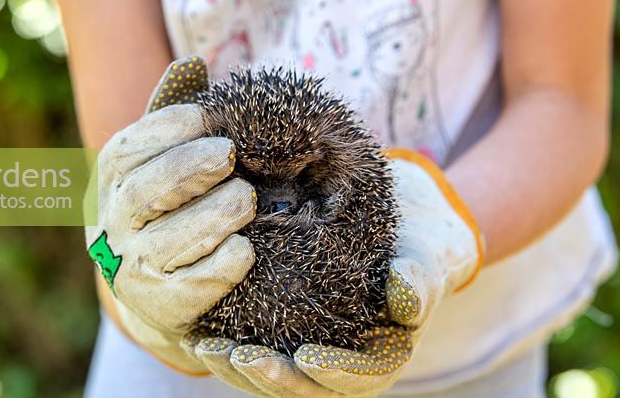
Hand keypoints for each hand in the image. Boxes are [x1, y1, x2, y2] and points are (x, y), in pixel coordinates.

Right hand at [85, 56, 256, 372]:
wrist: (159, 289)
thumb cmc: (170, 207)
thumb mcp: (162, 159)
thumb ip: (173, 115)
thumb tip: (191, 62)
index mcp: (112, 178)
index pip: (131, 147)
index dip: (172, 128)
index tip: (210, 117)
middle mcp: (113, 224)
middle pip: (146, 191)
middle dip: (191, 167)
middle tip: (230, 156)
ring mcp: (134, 269)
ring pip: (172, 240)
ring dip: (217, 215)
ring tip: (245, 200)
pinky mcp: (163, 307)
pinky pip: (197, 285)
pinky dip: (225, 264)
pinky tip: (245, 248)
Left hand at [183, 148, 483, 395]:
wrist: (393, 235)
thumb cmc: (412, 250)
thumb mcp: (422, 260)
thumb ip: (417, 281)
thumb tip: (406, 299)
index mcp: (378, 359)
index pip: (357, 378)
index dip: (333, 373)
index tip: (306, 357)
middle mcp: (340, 364)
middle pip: (304, 386)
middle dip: (269, 376)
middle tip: (237, 355)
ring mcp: (307, 352)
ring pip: (270, 373)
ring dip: (236, 366)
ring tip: (205, 345)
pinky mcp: (282, 333)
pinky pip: (254, 346)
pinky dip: (227, 342)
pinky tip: (197, 327)